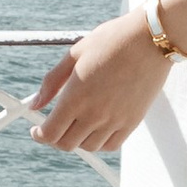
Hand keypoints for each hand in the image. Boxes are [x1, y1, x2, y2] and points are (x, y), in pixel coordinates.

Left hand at [28, 15, 163, 154]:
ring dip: (77, 139)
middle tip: (55, 126)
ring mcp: (115, 120)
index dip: (40, 135)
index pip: (50, 133)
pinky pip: (111, 145)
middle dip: (55, 138)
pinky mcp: (132, 122)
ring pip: (88, 147)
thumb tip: (34, 104)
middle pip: (67, 144)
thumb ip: (52, 82)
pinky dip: (99, 142)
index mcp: (75, 96)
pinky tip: (96, 128)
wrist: (151, 39)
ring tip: (77, 123)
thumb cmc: (111, 40)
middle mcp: (94, 114)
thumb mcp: (74, 54)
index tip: (37, 129)